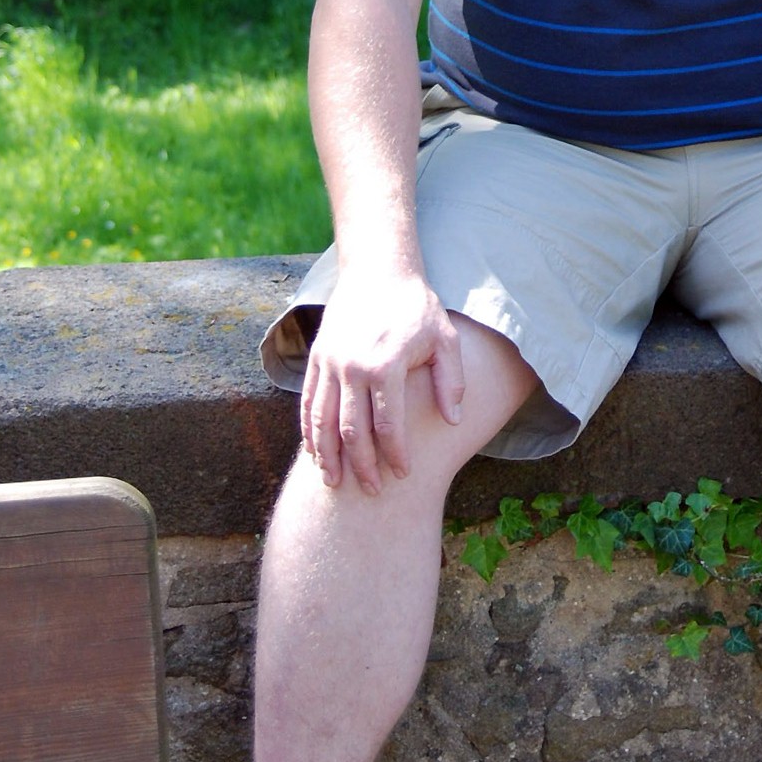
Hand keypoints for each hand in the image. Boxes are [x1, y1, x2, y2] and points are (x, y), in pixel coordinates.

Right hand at [300, 264, 463, 495]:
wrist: (378, 270)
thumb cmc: (417, 307)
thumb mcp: (445, 339)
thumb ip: (449, 380)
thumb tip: (453, 420)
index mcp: (385, 365)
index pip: (388, 424)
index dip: (395, 454)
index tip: (403, 475)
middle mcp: (352, 367)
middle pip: (352, 431)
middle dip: (361, 465)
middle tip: (371, 490)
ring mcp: (330, 363)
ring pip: (322, 421)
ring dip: (327, 455)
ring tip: (334, 483)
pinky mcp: (317, 359)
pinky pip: (309, 402)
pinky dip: (309, 431)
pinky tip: (315, 452)